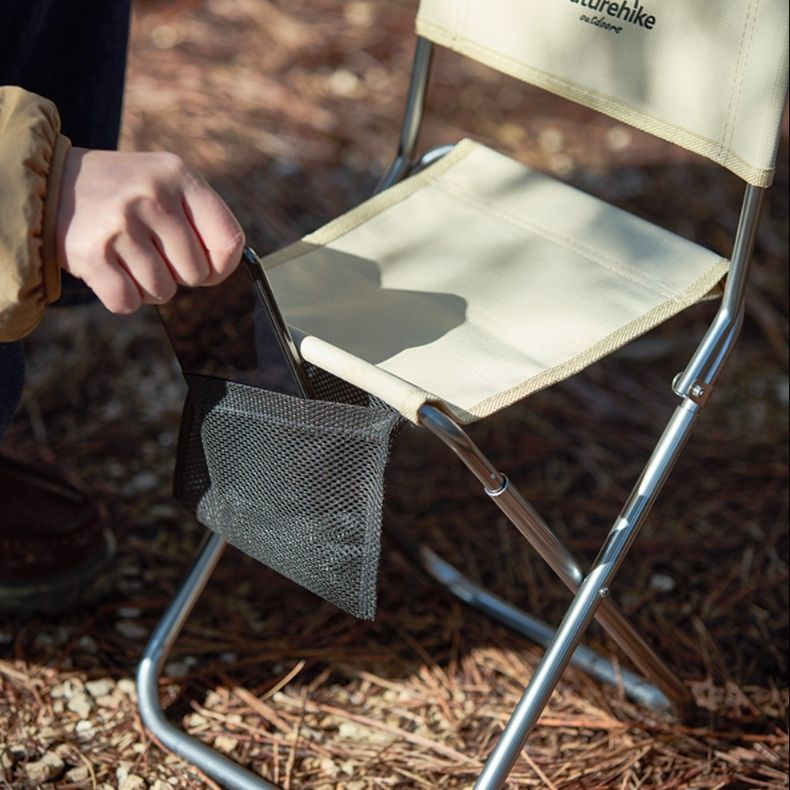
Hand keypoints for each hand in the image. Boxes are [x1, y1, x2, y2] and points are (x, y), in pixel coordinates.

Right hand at [55, 148, 244, 313]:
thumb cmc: (126, 194)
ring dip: (147, 286)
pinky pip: (128, 302)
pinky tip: (110, 269)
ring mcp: (119, 223)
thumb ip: (203, 221)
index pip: (229, 242)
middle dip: (177, 274)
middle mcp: (150, 195)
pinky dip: (122, 297)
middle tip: (150, 251)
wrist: (51, 182)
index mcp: (178, 175)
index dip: (222, 267)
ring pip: (162, 293)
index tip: (207, 267)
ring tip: (127, 255)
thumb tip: (223, 271)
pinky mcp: (91, 252)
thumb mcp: (167, 184)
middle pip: (195, 274)